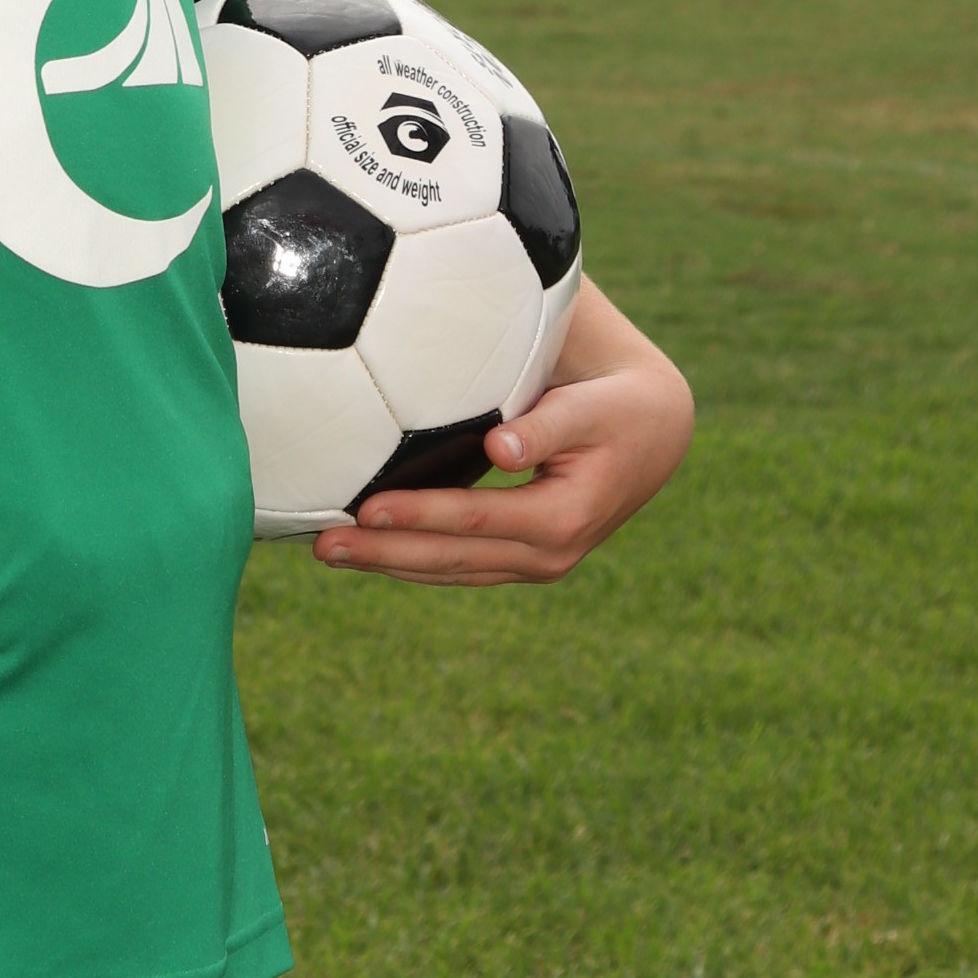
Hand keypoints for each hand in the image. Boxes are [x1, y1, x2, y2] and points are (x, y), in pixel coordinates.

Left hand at [314, 277, 692, 587]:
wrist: (654, 434)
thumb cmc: (617, 407)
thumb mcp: (593, 409)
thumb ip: (548, 426)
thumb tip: (499, 450)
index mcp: (563, 518)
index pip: (475, 520)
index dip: (418, 516)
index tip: (364, 509)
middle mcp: (549, 554)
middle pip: (453, 558)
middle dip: (384, 554)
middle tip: (322, 544)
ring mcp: (536, 563)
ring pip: (451, 570)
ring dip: (389, 564)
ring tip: (328, 551)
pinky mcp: (524, 558)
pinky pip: (460, 566)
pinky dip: (414, 560)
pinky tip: (370, 550)